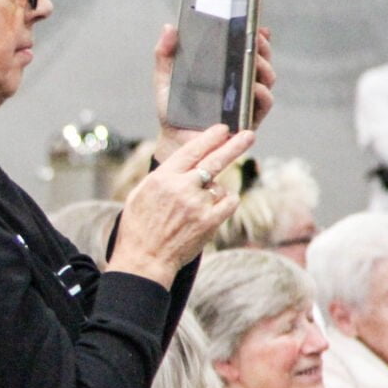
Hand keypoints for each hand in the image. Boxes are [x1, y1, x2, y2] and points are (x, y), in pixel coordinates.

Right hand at [109, 124, 254, 285]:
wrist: (144, 259)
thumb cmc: (138, 227)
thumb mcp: (141, 194)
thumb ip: (164, 176)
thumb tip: (185, 161)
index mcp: (162, 178)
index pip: (191, 150)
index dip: (209, 137)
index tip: (222, 129)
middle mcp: (181, 188)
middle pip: (214, 160)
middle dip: (234, 145)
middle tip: (248, 135)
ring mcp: (197, 205)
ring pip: (219, 185)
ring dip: (214, 191)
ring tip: (196, 206)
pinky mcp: (210, 221)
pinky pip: (229, 202)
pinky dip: (225, 202)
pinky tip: (212, 210)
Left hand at [152, 24, 275, 162]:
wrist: (173, 141)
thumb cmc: (172, 110)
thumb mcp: (165, 80)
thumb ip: (164, 55)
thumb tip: (169, 27)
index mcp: (224, 71)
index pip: (245, 49)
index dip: (255, 35)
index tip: (253, 24)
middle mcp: (239, 83)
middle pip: (261, 60)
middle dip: (263, 46)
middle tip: (255, 36)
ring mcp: (246, 100)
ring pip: (267, 78)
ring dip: (265, 66)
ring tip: (254, 59)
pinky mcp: (249, 118)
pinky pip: (264, 103)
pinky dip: (262, 93)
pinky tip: (255, 86)